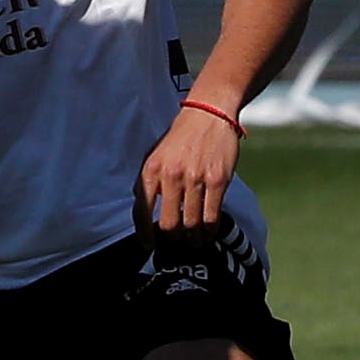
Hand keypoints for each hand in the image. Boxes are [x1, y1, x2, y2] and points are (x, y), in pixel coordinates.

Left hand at [136, 103, 241, 239]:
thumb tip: (146, 216)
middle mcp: (171, 176)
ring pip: (192, 224)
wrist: (208, 114)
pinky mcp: (217, 180)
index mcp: (151, 171)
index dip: (145, 235)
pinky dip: (210, 230)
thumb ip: (148, 183)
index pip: (142, 212)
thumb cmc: (180, 138)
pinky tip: (208, 233)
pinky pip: (212, 216)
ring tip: (194, 241)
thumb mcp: (155, 156)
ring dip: (193, 238)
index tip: (149, 245)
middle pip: (169, 225)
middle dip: (173, 239)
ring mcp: (196, 179)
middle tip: (177, 241)